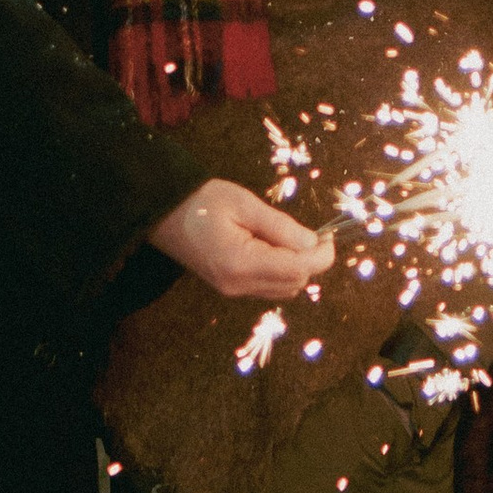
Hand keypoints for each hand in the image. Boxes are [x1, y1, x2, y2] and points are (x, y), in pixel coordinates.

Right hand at [148, 178, 334, 302]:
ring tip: (288, 237)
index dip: (322, 255)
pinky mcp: (231, 288)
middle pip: (295, 282)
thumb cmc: (202, 202)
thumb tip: (313, 243)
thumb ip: (280, 226)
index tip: (329, 236)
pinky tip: (273, 248)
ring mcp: (233, 290)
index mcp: (241, 263)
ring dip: (297, 267)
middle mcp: (238, 285)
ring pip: (285, 289)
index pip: (298, 269)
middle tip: (309, 232)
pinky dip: (281, 271)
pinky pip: (269, 287)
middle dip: (310, 260)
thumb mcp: (243, 204)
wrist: (162, 214)